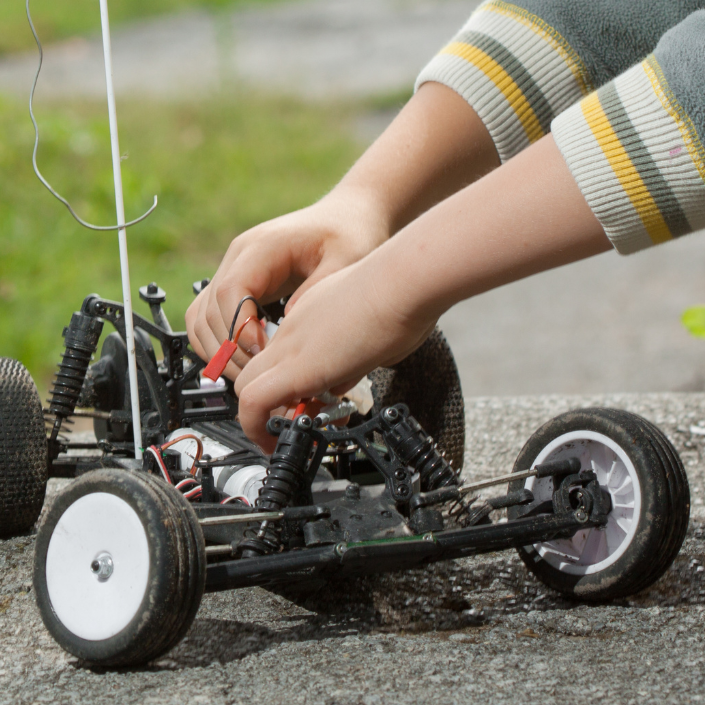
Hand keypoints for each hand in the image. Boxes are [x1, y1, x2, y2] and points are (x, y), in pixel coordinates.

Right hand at [184, 190, 389, 376]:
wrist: (347, 214)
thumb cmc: (348, 232)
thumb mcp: (347, 258)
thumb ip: (318, 290)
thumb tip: (290, 326)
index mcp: (262, 247)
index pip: (231, 291)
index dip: (239, 328)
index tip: (262, 352)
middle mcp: (239, 257)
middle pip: (209, 310)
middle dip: (230, 349)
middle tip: (259, 373)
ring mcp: (235, 270)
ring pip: (201, 318)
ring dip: (220, 351)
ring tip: (253, 372)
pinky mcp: (240, 284)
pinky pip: (210, 318)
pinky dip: (220, 343)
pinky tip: (248, 359)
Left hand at [232, 132, 610, 447]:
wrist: (413, 268)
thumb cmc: (421, 278)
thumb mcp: (408, 293)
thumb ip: (412, 301)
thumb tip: (459, 276)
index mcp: (321, 310)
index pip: (284, 343)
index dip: (288, 373)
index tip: (308, 397)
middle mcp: (297, 323)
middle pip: (256, 364)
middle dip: (268, 398)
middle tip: (287, 423)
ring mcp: (289, 342)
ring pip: (245, 386)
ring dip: (263, 416)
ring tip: (283, 435)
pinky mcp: (290, 364)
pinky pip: (252, 405)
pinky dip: (260, 426)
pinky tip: (283, 437)